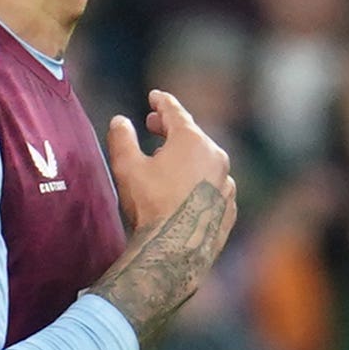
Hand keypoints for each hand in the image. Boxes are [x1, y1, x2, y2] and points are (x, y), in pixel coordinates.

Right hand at [106, 90, 236, 241]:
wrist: (175, 252)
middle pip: (192, 136)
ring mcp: (226, 184)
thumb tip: (120, 121)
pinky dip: (198, 183)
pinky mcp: (229, 208)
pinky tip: (184, 192)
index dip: (162, 102)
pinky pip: (212, 187)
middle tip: (154, 126)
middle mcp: (216, 157)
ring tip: (167, 164)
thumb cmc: (150, 206)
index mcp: (192, 140)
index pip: (175, 112)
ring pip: (205, 162)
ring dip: (186, 159)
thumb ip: (122, 138)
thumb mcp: (127, 167)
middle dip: (172, 130)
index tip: (155, 97)